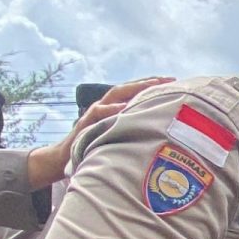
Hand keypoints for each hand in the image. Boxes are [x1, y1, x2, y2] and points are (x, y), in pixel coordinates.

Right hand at [25, 76, 172, 187]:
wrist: (64, 160)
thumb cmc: (95, 149)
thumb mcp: (117, 138)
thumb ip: (131, 131)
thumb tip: (156, 132)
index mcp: (113, 109)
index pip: (134, 92)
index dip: (152, 85)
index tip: (174, 81)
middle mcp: (105, 106)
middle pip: (127, 88)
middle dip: (147, 82)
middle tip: (168, 79)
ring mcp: (94, 113)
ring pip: (115, 94)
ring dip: (133, 88)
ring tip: (151, 85)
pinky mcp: (85, 123)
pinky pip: (98, 113)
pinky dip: (111, 109)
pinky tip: (124, 107)